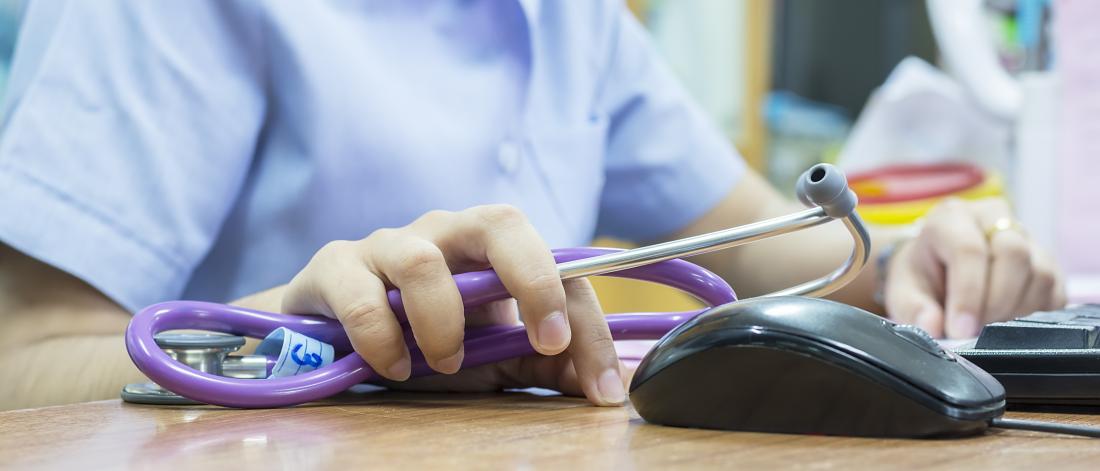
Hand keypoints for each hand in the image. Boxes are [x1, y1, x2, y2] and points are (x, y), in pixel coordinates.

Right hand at [280, 205, 625, 404]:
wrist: (330, 332)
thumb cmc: (421, 337)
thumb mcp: (494, 355)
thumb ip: (547, 365)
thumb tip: (608, 385)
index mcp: (494, 249)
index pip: (559, 265)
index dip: (586, 323)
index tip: (602, 386)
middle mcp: (446, 233)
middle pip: (500, 221)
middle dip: (534, 280)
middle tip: (545, 342)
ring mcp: (388, 245)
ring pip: (422, 262)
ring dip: (442, 324)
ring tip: (445, 365)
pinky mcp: (336, 268)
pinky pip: (362, 297)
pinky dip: (382, 340)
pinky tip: (394, 369)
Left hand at [883, 198, 1065, 337]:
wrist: (938, 266)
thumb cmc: (921, 276)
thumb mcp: (903, 291)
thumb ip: (914, 309)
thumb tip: (932, 327)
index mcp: (951, 218)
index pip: (968, 249)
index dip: (968, 293)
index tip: (961, 330)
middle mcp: (992, 217)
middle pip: (1013, 254)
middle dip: (996, 302)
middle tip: (977, 332)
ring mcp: (1025, 236)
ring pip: (1039, 273)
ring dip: (1017, 311)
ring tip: (988, 327)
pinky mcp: (1046, 261)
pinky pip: (1055, 290)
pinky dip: (1036, 314)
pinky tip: (1010, 323)